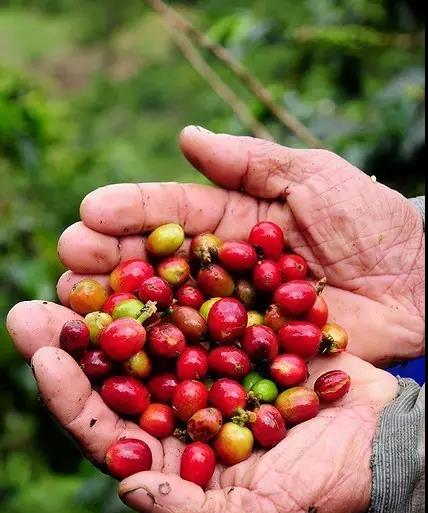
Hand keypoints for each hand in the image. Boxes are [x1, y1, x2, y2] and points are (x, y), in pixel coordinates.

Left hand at [5, 301, 396, 512]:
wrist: (382, 438)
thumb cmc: (325, 486)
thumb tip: (127, 490)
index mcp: (170, 461)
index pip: (105, 434)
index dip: (69, 397)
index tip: (43, 355)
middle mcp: (177, 413)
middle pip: (112, 380)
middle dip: (70, 344)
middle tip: (31, 309)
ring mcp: (204, 369)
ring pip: (144, 338)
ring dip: (110, 308)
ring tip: (74, 269)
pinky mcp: (233, 335)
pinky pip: (192, 307)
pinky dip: (166, 284)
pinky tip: (144, 256)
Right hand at [52, 126, 423, 364]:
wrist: (424, 287)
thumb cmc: (376, 225)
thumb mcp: (318, 177)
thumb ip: (254, 161)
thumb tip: (187, 138)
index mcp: (234, 226)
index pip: (174, 216)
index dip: (132, 213)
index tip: (89, 214)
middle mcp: (224, 275)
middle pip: (159, 267)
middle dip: (111, 264)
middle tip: (67, 262)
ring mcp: (234, 322)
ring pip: (170, 316)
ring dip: (124, 314)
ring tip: (77, 309)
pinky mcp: (250, 363)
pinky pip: (204, 363)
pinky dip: (166, 363)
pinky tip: (128, 363)